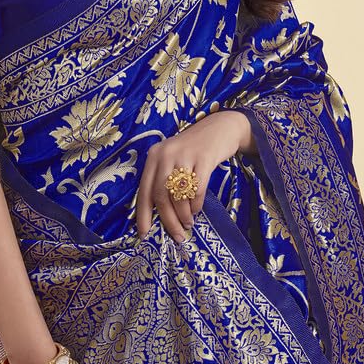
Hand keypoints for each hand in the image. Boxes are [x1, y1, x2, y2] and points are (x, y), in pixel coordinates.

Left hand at [135, 110, 251, 241]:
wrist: (220, 127)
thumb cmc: (194, 149)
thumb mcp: (173, 159)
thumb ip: (164, 180)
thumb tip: (161, 216)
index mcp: (154, 156)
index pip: (144, 190)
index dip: (143, 214)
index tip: (145, 234)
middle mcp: (166, 154)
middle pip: (160, 195)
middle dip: (168, 220)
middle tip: (177, 236)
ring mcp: (184, 155)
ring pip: (178, 194)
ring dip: (183, 215)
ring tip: (188, 223)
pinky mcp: (204, 157)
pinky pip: (197, 189)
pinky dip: (196, 204)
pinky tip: (197, 209)